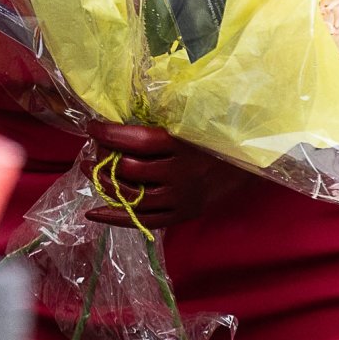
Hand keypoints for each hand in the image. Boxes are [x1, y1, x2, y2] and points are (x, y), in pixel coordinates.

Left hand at [82, 122, 242, 229]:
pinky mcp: (182, 215)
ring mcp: (181, 198)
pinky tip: (93, 212)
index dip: (109, 133)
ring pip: (133, 197)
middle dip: (103, 158)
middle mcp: (181, 174)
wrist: (250, 165)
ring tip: (88, 170)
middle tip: (91, 150)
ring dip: (104, 184)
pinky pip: (144, 221)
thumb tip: (118, 118)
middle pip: (131, 170)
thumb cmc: (213, 136)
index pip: (137, 140)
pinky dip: (116, 218)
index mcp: (182, 146)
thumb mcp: (190, 123)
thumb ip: (158, 123)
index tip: (92, 126)